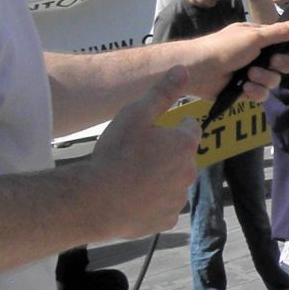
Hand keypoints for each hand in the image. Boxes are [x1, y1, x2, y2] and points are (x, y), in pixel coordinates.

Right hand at [86, 88, 200, 241]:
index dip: (172, 127)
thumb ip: (162, 92)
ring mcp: (178, 198)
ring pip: (173, 182)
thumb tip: (184, 69)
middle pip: (182, 157)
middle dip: (166, 153)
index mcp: (184, 145)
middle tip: (137, 154)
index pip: (190, 128)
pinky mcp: (166, 220)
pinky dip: (153, 202)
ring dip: (160, 178)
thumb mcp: (136, 113)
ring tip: (132, 177)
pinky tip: (133, 197)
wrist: (98, 200)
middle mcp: (188, 172)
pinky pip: (163, 206)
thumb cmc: (116, 153)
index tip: (153, 131)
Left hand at [168, 19, 288, 104]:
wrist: (200, 69)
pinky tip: (245, 88)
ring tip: (249, 75)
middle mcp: (258, 56)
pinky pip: (261, 94)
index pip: (284, 44)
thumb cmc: (225, 47)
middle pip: (284, 65)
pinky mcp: (244, 90)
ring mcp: (251, 74)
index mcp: (259, 39)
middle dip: (280, 65)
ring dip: (264, 78)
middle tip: (272, 63)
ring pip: (274, 81)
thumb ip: (279, 33)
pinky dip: (255, 91)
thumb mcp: (254, 36)